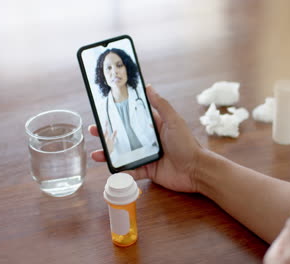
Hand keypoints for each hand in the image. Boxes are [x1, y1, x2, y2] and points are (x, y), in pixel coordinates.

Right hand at [88, 85, 202, 192]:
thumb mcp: (174, 121)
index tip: (103, 112)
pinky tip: (110, 170)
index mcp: (154, 127)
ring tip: (96, 154)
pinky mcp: (149, 171)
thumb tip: (148, 86)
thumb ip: (160, 105)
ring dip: (109, 155)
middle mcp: (149, 141)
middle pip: (124, 137)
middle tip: (93, 132)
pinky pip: (131, 172)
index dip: (118, 116)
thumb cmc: (187, 143)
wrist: (196, 170)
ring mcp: (148, 157)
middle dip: (107, 135)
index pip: (132, 119)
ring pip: (124, 155)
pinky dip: (121, 172)